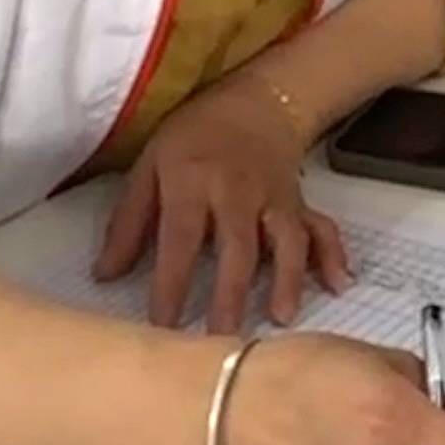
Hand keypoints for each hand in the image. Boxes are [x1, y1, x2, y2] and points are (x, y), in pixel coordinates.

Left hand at [96, 78, 346, 333]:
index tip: (161, 327)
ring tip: (281, 318)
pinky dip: (333, 256)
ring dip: (287, 279)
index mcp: (192, 181)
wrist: (253, 103)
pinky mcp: (300, 204)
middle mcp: (237, 191)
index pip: (180, 239)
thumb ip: (128, 222)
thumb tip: (105, 275)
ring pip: (287, 240)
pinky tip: (339, 284)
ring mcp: (274, 198)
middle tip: (223, 340)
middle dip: (231, 294)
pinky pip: (321, 229)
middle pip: (238, 246)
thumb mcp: (149, 167)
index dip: (171, 284)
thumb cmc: (192, 139)